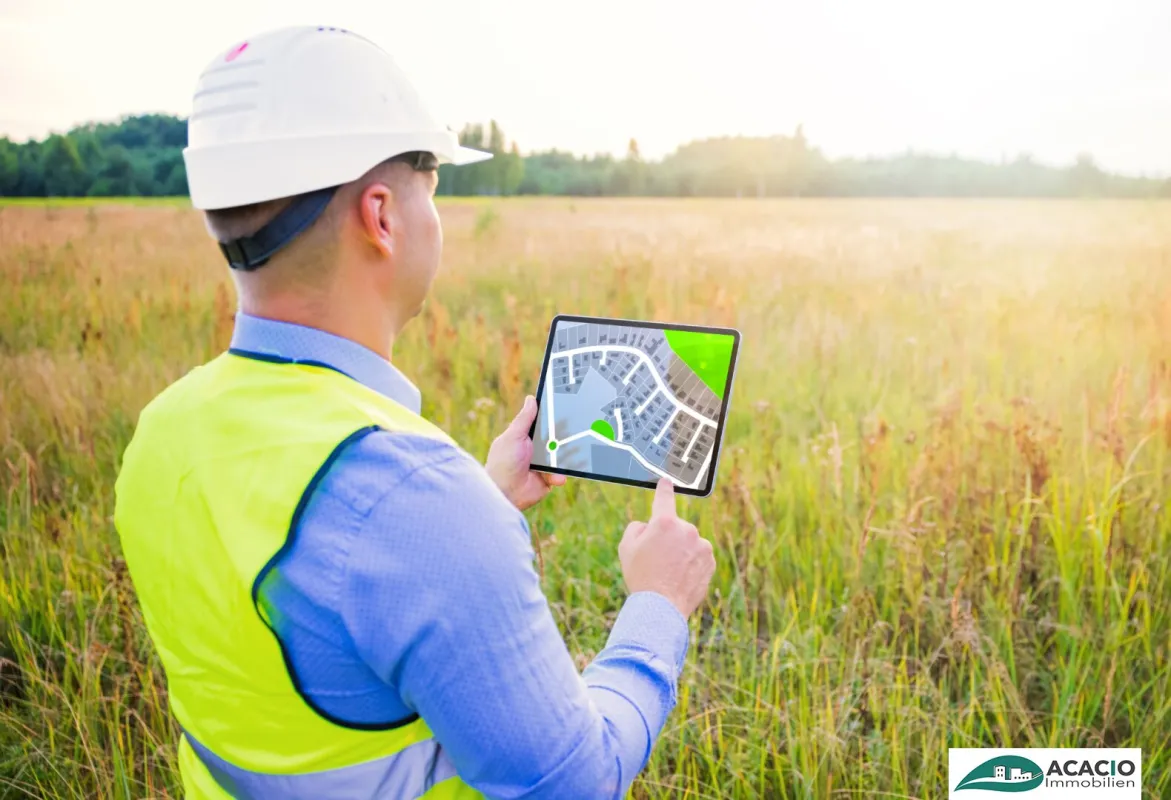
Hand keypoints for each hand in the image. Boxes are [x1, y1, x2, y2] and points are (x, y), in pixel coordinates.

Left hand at [486, 395, 566, 510]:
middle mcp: (535, 449)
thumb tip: (530, 398)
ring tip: (572, 454)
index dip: (553, 416)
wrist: (505, 493)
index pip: (542, 423)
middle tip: (577, 430)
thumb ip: (524, 419)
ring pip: (561, 455)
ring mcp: (543, 464)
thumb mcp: (513, 436)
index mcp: (525, 436)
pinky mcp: (548, 478)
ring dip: (566, 456)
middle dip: (565, 436)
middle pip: (555, 438)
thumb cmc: (503, 462)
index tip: (566, 407)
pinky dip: (560, 474)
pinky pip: (561, 472)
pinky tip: (557, 476)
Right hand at [619, 478, 715, 617]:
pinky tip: (680, 578)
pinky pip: (699, 557)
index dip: (664, 489)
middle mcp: (686, 529)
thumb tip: (648, 525)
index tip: (666, 481)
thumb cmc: (641, 577)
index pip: (664, 498)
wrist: (661, 607)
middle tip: (656, 560)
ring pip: (688, 543)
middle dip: (668, 539)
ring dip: (681, 552)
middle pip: (675, 528)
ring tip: (669, 573)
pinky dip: (691, 564)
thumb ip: (637, 528)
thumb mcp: (626, 548)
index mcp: (664, 522)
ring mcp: (701, 545)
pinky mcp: (710, 561)